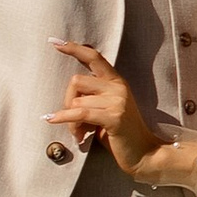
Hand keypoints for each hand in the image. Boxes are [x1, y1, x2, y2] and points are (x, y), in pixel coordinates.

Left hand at [50, 42, 161, 175]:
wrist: (144, 154)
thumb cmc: (121, 134)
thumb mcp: (107, 108)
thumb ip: (92, 97)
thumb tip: (68, 96)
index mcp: (117, 82)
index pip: (94, 57)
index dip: (74, 49)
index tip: (55, 42)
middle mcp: (118, 87)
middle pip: (76, 81)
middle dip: (67, 101)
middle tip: (71, 121)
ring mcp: (118, 102)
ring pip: (76, 101)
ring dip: (70, 120)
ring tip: (79, 133)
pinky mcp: (114, 117)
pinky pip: (80, 113)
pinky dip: (64, 118)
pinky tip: (51, 119)